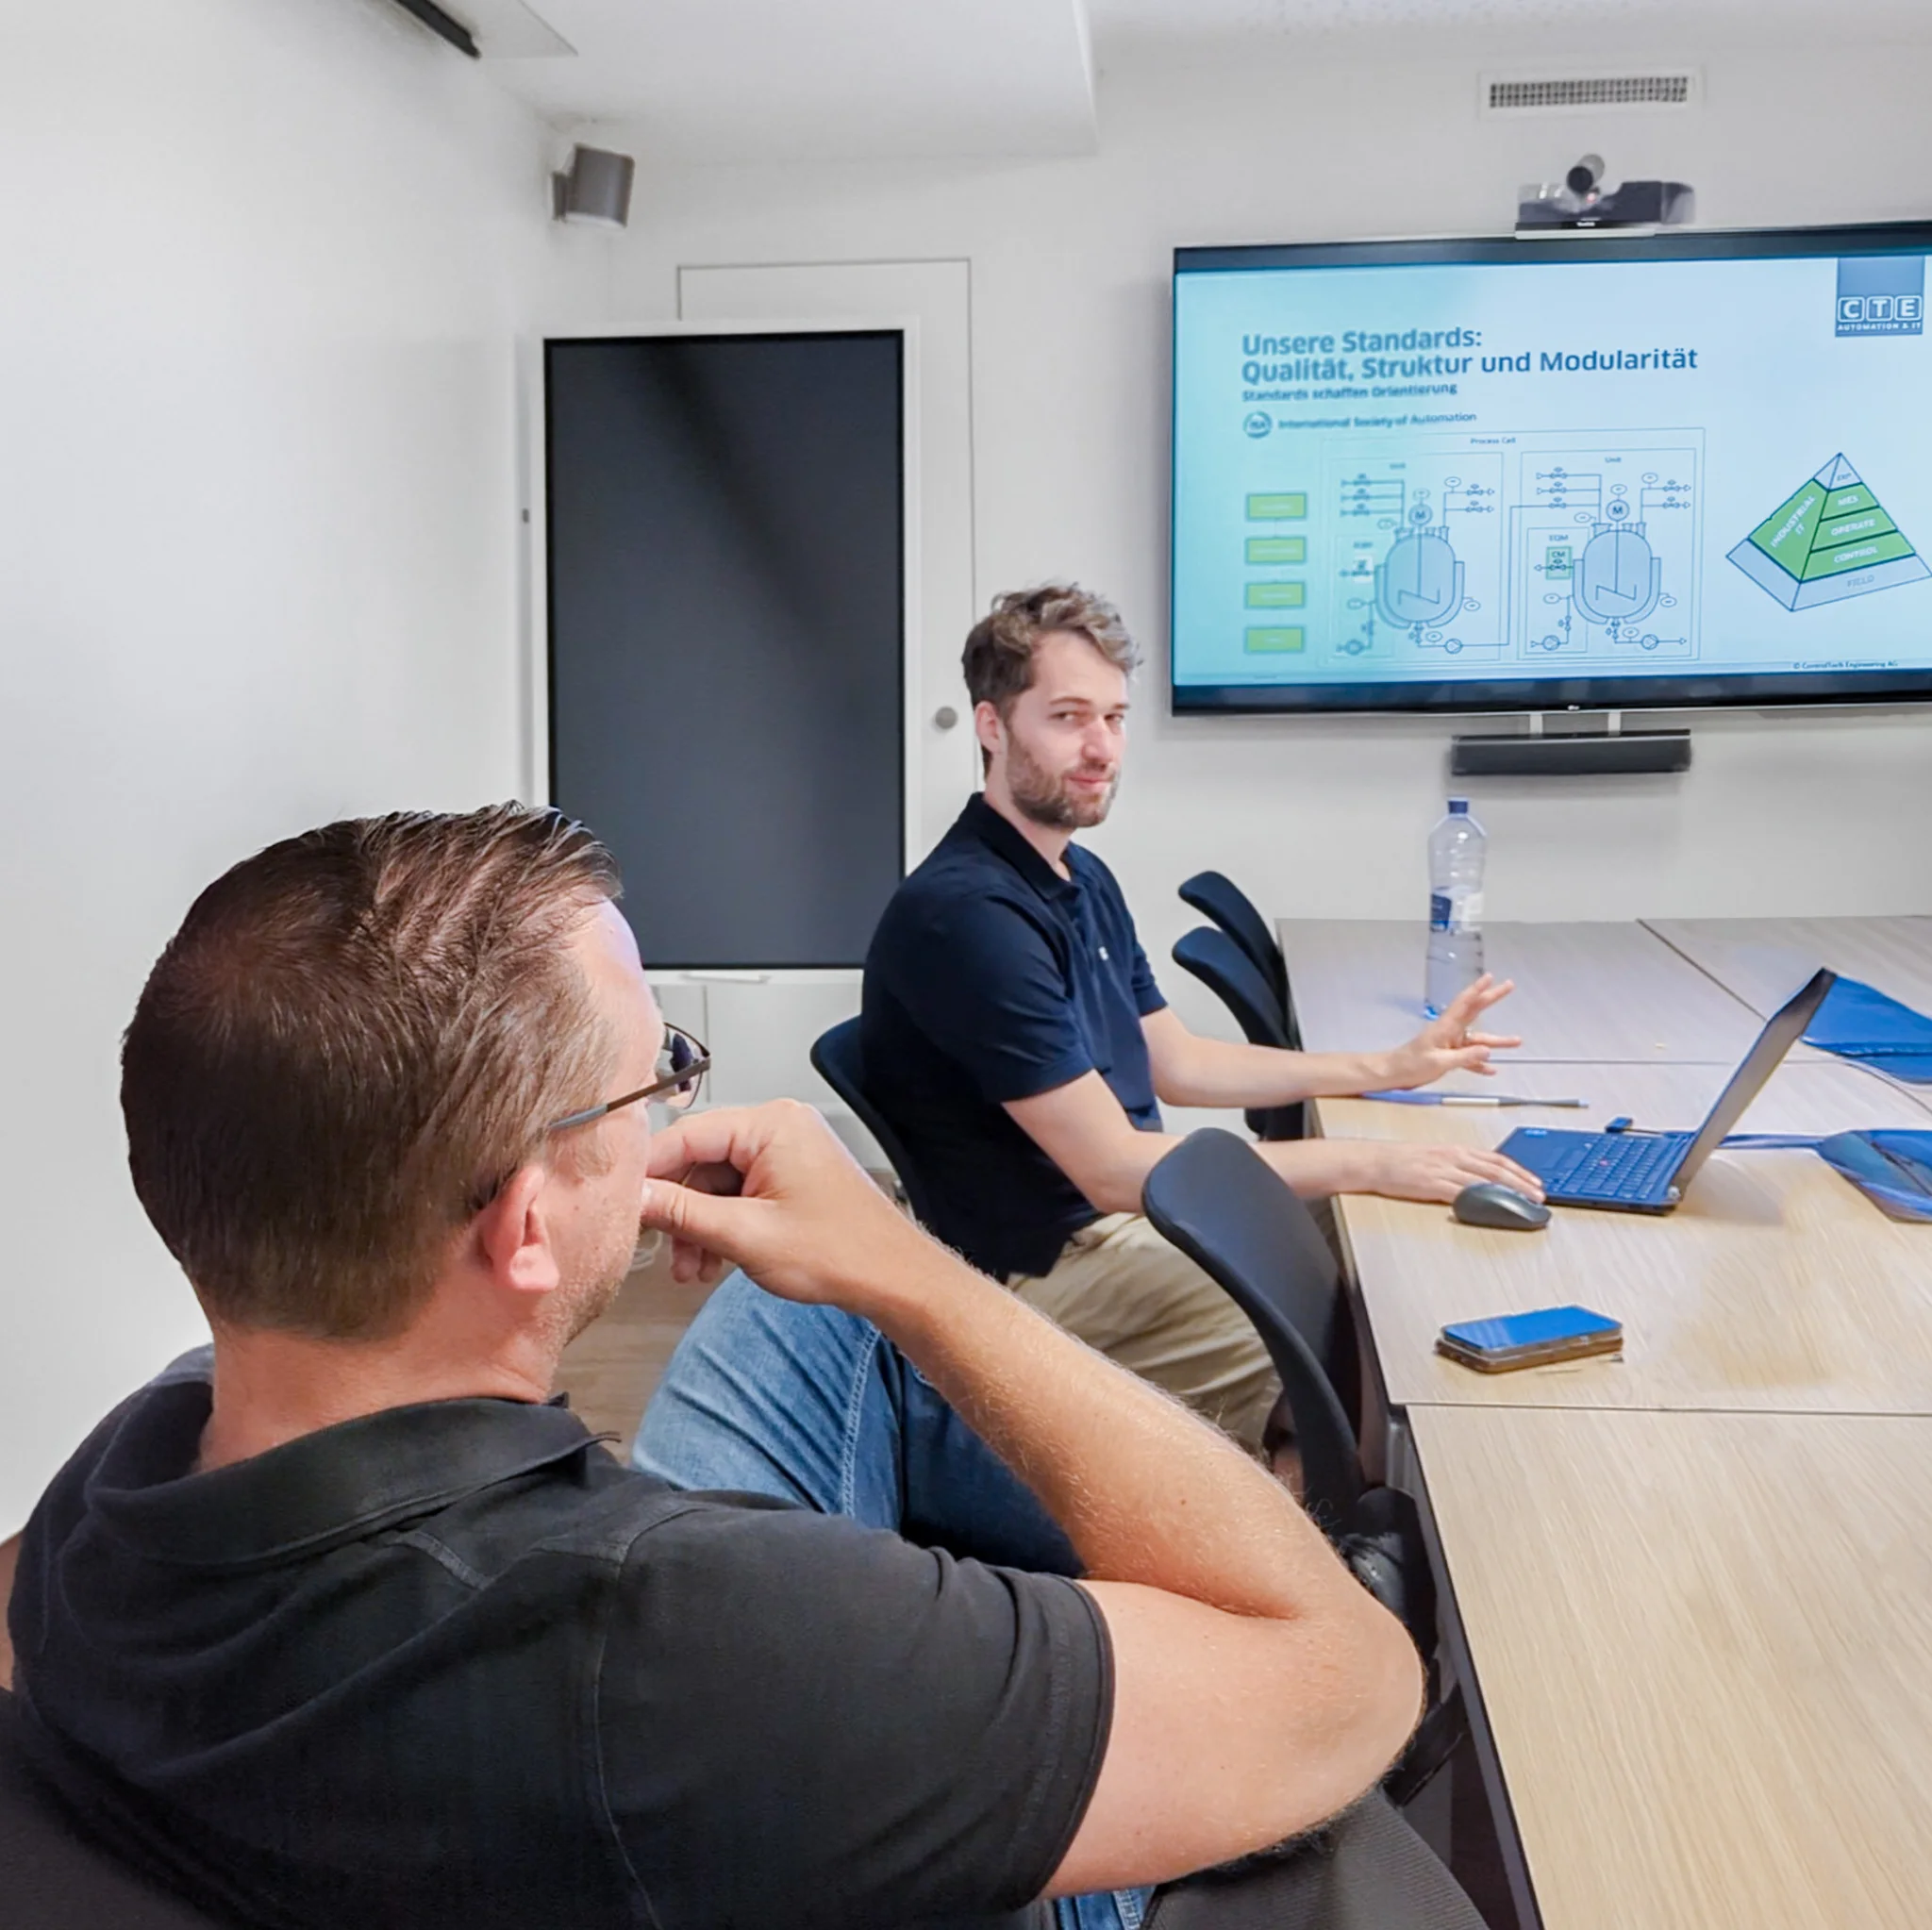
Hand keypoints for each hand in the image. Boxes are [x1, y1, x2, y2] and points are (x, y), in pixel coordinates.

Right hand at [637, 1099, 933, 1308]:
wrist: (893, 1277)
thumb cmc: (839, 1252)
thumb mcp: (745, 1235)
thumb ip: (682, 1213)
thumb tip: (634, 1198)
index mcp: (770, 1124)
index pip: (686, 1135)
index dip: (649, 1172)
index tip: (621, 1203)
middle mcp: (777, 1127)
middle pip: (699, 1160)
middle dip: (678, 1210)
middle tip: (661, 1250)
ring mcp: (785, 1150)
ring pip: (715, 1182)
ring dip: (697, 1225)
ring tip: (691, 1270)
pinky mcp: (789, 1175)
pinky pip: (738, 1192)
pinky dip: (721, 1225)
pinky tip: (712, 1263)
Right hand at [1353, 1139, 1545, 1203]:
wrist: (1375, 1161)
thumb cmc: (1400, 1160)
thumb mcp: (1434, 1157)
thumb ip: (1457, 1167)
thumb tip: (1479, 1180)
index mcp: (1456, 1149)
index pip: (1495, 1158)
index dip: (1519, 1170)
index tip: (1535, 1181)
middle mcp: (1454, 1157)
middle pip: (1496, 1169)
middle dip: (1522, 1183)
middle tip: (1539, 1195)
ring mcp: (1443, 1170)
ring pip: (1484, 1181)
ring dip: (1508, 1192)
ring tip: (1525, 1203)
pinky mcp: (1432, 1184)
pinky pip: (1461, 1192)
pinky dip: (1480, 1199)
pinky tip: (1492, 1206)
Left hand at [1376, 975, 1521, 1089]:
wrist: (1392, 1074)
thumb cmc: (1411, 1065)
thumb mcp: (1438, 1062)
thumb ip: (1464, 1057)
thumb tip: (1489, 1051)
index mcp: (1446, 1027)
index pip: (1465, 1004)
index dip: (1478, 989)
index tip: (1491, 977)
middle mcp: (1450, 1031)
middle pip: (1475, 1012)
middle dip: (1492, 999)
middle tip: (1509, 985)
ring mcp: (1450, 1044)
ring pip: (1478, 1040)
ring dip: (1496, 1041)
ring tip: (1517, 1040)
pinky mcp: (1448, 1058)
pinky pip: (1469, 1058)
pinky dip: (1480, 1063)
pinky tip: (1492, 1070)